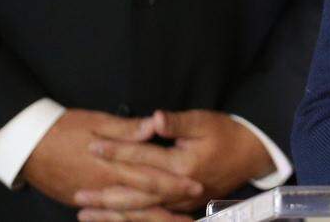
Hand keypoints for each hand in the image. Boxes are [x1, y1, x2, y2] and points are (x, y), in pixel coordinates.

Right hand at [20, 109, 201, 209]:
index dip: (174, 183)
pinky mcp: (81, 201)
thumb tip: (155, 124)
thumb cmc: (64, 127)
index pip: (150, 176)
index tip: (196, 187)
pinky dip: (125, 220)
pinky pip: (110, 215)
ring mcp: (93, 196)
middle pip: (144, 201)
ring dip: (153, 219)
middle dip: (170, 207)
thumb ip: (128, 128)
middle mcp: (105, 185)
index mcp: (113, 164)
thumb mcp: (98, 121)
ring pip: (129, 213)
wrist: (27, 145)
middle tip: (193, 214)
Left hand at [74, 110, 273, 219]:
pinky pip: (150, 218)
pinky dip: (129, 220)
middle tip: (77, 193)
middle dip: (104, 194)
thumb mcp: (203, 121)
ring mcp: (180, 204)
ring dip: (112, 213)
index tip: (92, 146)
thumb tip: (153, 118)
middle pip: (135, 195)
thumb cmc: (227, 134)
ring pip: (140, 212)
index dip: (116, 152)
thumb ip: (176, 123)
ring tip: (85, 212)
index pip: (142, 159)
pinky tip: (112, 218)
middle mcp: (178, 191)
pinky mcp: (181, 209)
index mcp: (182, 167)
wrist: (252, 156)